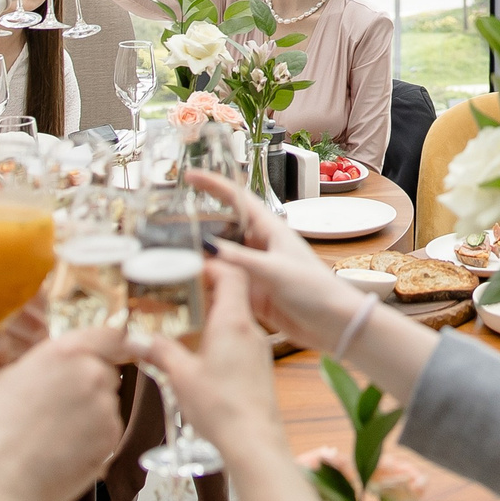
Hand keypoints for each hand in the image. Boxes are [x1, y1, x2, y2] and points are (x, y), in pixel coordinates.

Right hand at [141, 262, 281, 456]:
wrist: (254, 440)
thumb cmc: (222, 407)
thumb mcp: (181, 376)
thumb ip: (160, 352)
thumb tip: (138, 340)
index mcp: (233, 322)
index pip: (231, 274)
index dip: (211, 264)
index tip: (189, 265)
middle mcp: (250, 330)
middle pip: (234, 293)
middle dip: (207, 288)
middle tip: (180, 291)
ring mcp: (258, 348)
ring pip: (238, 316)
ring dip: (214, 312)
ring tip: (186, 319)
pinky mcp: (259, 366)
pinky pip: (241, 338)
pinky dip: (222, 334)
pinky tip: (203, 350)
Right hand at [182, 170, 362, 352]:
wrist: (333, 324)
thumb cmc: (314, 290)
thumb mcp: (275, 271)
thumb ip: (241, 260)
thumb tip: (208, 247)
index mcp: (270, 230)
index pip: (238, 199)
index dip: (215, 185)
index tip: (190, 176)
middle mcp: (260, 246)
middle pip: (223, 227)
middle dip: (198, 224)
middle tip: (166, 225)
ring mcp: (256, 269)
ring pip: (221, 258)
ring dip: (200, 257)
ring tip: (168, 255)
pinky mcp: (253, 293)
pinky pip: (225, 283)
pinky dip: (208, 283)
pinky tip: (187, 285)